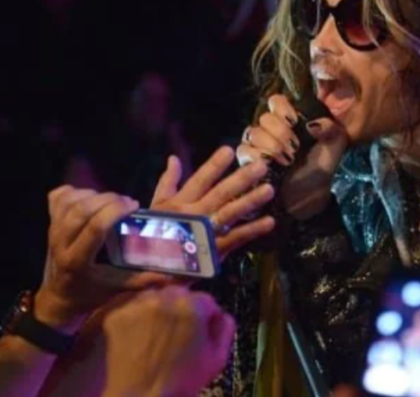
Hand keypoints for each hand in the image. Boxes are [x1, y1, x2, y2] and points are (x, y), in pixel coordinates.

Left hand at [37, 187, 173, 332]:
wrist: (57, 299)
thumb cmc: (89, 294)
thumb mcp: (116, 288)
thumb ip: (144, 279)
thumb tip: (174, 274)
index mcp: (77, 261)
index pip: (95, 227)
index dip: (115, 211)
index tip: (133, 206)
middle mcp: (60, 243)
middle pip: (81, 210)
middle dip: (107, 199)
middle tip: (126, 202)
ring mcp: (51, 231)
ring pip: (69, 201)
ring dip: (93, 194)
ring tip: (111, 200)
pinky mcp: (48, 223)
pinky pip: (57, 198)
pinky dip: (74, 191)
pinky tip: (90, 197)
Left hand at [102, 286, 234, 396]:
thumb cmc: (180, 382)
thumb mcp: (217, 358)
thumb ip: (224, 328)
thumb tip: (221, 315)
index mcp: (193, 307)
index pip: (206, 299)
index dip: (206, 315)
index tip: (201, 327)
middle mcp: (165, 299)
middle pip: (179, 293)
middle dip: (181, 309)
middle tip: (178, 332)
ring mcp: (138, 305)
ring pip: (154, 297)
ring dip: (158, 310)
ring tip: (158, 335)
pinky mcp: (117, 315)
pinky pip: (133, 309)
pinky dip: (138, 319)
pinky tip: (141, 338)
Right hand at [150, 146, 276, 258]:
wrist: (149, 269)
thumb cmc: (153, 234)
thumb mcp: (156, 207)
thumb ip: (167, 182)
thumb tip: (174, 158)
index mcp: (180, 203)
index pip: (200, 180)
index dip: (214, 165)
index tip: (229, 150)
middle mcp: (194, 215)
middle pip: (221, 194)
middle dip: (241, 179)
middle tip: (261, 166)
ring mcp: (206, 233)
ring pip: (231, 214)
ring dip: (251, 201)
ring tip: (269, 189)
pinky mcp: (215, 251)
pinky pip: (237, 238)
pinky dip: (253, 230)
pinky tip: (270, 221)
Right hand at [236, 94, 348, 219]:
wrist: (308, 195)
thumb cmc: (319, 168)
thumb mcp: (334, 147)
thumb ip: (331, 129)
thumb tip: (312, 124)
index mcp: (289, 120)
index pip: (276, 101)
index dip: (283, 109)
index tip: (295, 122)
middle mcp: (271, 129)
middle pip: (265, 117)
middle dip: (281, 133)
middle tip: (294, 148)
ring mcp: (256, 144)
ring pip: (254, 132)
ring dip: (272, 147)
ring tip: (286, 161)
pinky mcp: (247, 160)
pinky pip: (244, 150)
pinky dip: (258, 157)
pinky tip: (271, 167)